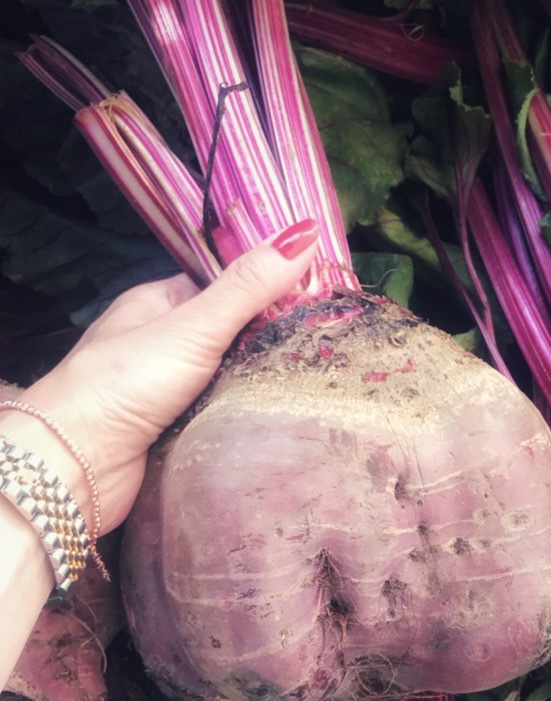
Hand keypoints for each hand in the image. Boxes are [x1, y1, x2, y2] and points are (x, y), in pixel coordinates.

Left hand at [0, 223, 318, 533]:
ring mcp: (164, 391)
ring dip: (258, 383)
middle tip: (324, 340)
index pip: (223, 282)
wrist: (75, 465)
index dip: (267, 283)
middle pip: (229, 333)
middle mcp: (158, 344)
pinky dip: (242, 417)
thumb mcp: (193, 326)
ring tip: (311, 379)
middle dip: (269, 339)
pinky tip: (273, 418)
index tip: (318, 289)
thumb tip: (303, 235)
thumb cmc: (122, 384)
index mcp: (157, 303)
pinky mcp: (172, 432)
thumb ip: (247, 288)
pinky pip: (220, 416)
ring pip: (227, 378)